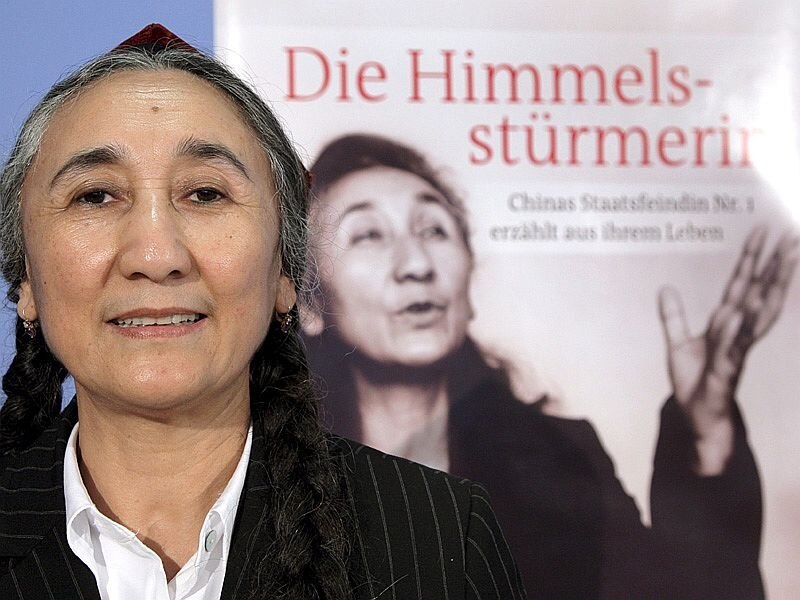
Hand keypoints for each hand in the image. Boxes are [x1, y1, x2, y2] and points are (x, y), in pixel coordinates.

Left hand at [658, 226, 797, 474]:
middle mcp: (737, 332)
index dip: (751, 256)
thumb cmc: (694, 383)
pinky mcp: (726, 370)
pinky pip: (733, 346)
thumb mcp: (676, 345)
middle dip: (774, 265)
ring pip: (758, 316)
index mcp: (725, 322)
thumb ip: (673, 316)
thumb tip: (665, 287)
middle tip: (791, 236)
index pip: (741, 283)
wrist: (696, 419)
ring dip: (770, 289)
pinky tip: (739, 310)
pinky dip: (736, 329)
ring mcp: (735, 350)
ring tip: (783, 262)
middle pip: (758, 292)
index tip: (763, 229)